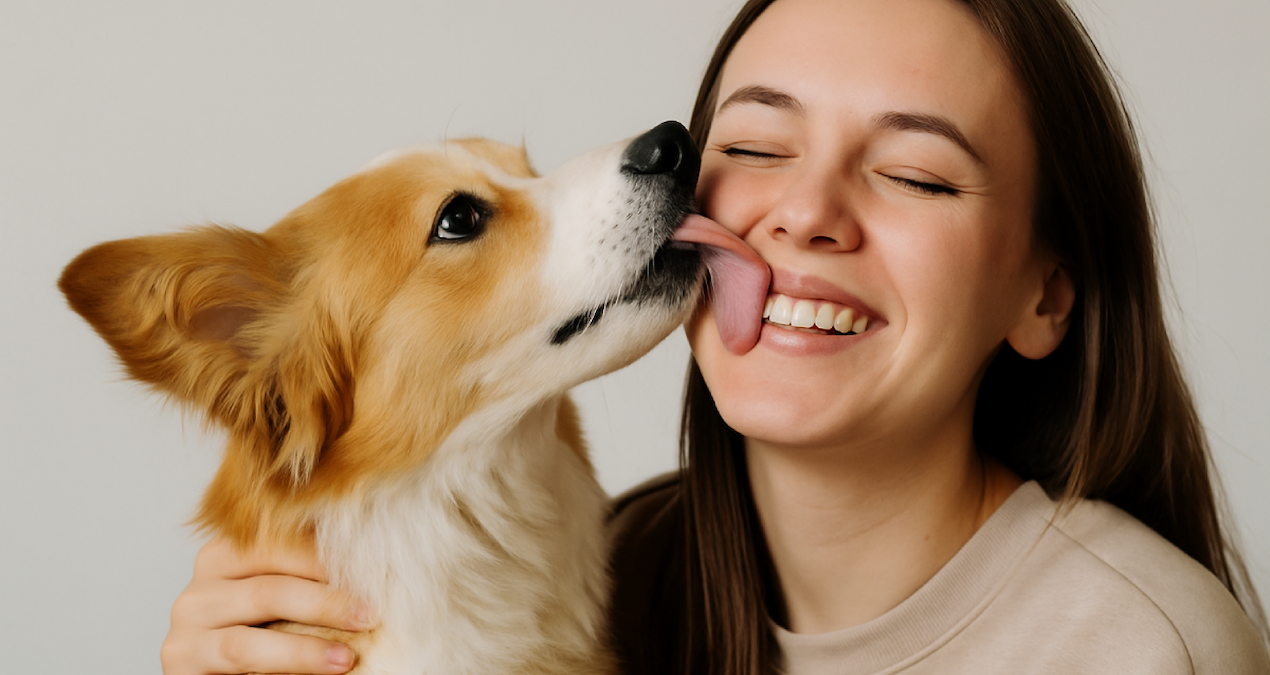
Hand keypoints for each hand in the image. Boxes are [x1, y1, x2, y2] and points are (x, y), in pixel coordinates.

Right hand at [161, 538, 373, 674]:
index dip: (330, 558)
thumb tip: (376, 565)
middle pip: (270, 585)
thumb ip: (310, 581)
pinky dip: (287, 662)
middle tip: (371, 614)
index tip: (377, 568)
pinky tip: (323, 667)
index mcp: (229, 555)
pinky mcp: (181, 660)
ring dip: (306, 646)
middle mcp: (202, 584)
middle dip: (326, 600)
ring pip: (251, 629)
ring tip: (347, 657)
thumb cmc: (267, 637)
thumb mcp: (287, 604)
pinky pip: (240, 656)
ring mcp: (186, 623)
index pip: (282, 545)